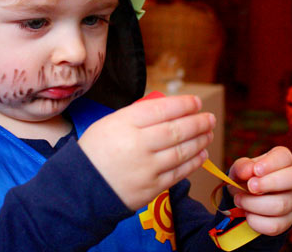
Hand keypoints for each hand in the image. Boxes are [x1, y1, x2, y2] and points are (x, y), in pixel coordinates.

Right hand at [78, 95, 214, 209]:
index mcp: (124, 124)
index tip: (196, 102)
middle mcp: (137, 144)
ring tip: (208, 133)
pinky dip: (193, 162)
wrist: (81, 187)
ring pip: (181, 151)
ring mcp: (146, 168)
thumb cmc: (97, 150)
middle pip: (176, 130)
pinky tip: (202, 154)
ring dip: (200, 141)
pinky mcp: (151, 188)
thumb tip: (169, 109)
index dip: (183, 105)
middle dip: (197, 122)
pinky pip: (178, 172)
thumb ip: (137, 116)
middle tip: (209, 117)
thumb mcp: (110, 123)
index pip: (162, 110)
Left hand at [226, 147, 291, 235]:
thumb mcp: (241, 169)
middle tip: (250, 186)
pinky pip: (275, 225)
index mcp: (283, 160)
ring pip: (281, 204)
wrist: (248, 199)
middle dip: (268, 183)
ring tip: (239, 200)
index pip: (284, 156)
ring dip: (254, 204)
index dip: (271, 163)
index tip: (256, 170)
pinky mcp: (287, 221)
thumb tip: (248, 171)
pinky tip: (247, 214)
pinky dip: (256, 221)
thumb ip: (242, 167)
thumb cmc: (248, 178)